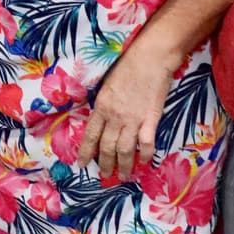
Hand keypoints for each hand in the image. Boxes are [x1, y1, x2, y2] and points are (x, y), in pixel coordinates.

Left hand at [77, 47, 174, 180]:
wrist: (151, 57)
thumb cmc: (128, 65)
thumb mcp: (107, 83)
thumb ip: (104, 103)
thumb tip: (101, 117)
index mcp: (101, 107)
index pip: (90, 135)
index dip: (86, 152)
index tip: (82, 164)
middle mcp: (114, 116)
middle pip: (107, 147)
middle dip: (105, 164)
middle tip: (105, 175)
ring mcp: (133, 119)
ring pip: (124, 150)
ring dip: (123, 165)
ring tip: (123, 176)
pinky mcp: (151, 119)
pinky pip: (146, 143)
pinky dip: (145, 155)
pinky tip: (145, 162)